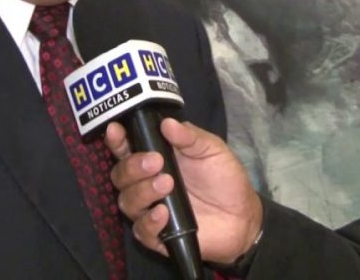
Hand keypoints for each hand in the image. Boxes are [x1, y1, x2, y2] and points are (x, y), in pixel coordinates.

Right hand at [106, 118, 262, 263]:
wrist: (243, 216)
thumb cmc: (224, 178)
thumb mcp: (211, 150)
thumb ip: (190, 137)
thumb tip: (167, 123)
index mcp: (155, 158)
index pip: (126, 148)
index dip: (117, 140)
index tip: (116, 130)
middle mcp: (146, 184)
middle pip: (120, 175)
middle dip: (133, 167)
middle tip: (156, 161)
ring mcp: (150, 210)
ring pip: (127, 201)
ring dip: (143, 191)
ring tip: (167, 184)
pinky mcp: (158, 236)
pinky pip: (141, 231)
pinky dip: (149, 221)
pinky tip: (164, 213)